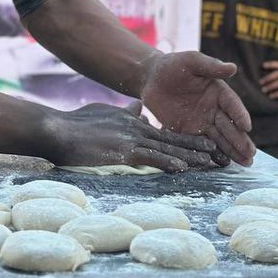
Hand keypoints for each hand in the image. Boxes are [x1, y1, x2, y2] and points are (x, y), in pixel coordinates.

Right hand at [42, 102, 220, 171]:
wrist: (58, 129)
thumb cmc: (76, 125)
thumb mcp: (106, 113)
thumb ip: (125, 112)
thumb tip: (139, 109)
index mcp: (133, 121)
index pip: (165, 132)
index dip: (186, 139)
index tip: (204, 144)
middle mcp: (137, 128)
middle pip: (173, 139)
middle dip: (197, 147)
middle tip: (218, 154)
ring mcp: (131, 139)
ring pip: (167, 147)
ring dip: (190, 155)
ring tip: (211, 161)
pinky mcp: (123, 150)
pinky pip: (150, 157)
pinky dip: (167, 161)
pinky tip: (182, 168)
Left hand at [139, 51, 255, 166]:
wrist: (151, 78)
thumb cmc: (172, 65)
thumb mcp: (191, 61)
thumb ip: (211, 66)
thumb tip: (233, 67)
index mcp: (218, 91)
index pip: (232, 104)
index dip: (239, 115)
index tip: (247, 127)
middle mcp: (213, 109)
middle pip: (229, 126)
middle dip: (240, 140)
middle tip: (251, 154)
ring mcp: (201, 122)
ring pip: (219, 138)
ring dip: (232, 151)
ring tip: (246, 163)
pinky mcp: (187, 132)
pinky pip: (200, 145)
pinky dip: (211, 155)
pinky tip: (223, 165)